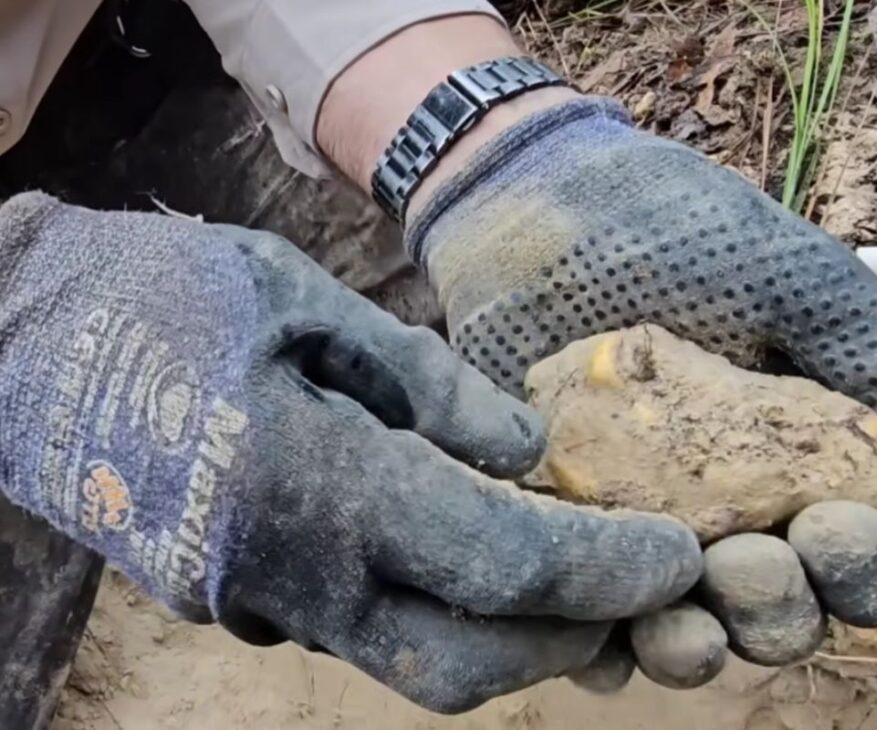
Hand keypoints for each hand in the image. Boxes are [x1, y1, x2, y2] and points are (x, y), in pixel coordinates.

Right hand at [0, 193, 701, 711]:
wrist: (21, 339)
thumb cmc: (167, 296)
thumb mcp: (307, 299)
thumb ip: (427, 383)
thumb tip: (526, 450)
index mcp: (318, 483)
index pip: (503, 562)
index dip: (605, 568)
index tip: (674, 553)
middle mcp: (290, 573)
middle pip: (469, 661)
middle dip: (572, 637)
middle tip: (639, 586)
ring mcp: (256, 603)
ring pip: (415, 667)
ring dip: (512, 644)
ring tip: (578, 588)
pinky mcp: (237, 603)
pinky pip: (363, 636)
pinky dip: (440, 618)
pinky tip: (475, 567)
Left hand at [406, 98, 876, 683]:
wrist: (526, 197)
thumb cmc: (672, 231)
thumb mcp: (806, 286)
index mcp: (806, 461)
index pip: (866, 560)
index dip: (870, 571)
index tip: (834, 525)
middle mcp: (732, 509)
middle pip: (783, 614)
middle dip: (782, 608)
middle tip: (751, 558)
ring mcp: (638, 527)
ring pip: (688, 636)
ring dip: (699, 645)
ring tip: (685, 611)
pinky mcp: (555, 532)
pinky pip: (580, 624)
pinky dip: (597, 646)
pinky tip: (597, 632)